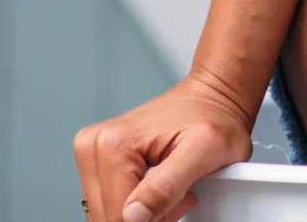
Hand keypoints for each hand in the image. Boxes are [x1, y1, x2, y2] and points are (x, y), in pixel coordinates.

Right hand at [73, 70, 254, 221]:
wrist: (211, 97)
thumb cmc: (214, 116)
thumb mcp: (204, 151)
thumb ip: (167, 186)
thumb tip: (133, 215)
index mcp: (112, 144)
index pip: (118, 216)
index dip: (154, 221)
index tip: (181, 201)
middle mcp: (93, 146)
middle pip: (109, 216)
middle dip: (148, 217)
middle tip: (179, 194)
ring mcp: (93, 153)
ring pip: (109, 213)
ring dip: (144, 213)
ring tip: (173, 187)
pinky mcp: (100, 161)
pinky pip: (111, 202)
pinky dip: (138, 205)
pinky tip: (159, 187)